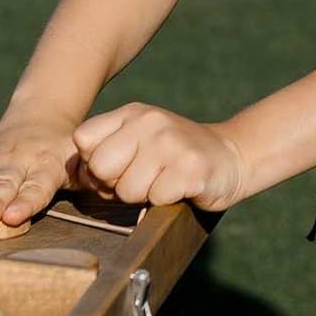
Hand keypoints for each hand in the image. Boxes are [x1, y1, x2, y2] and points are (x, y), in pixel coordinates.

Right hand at [0, 113, 84, 228]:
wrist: (38, 114)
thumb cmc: (62, 148)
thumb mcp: (79, 159)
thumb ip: (89, 176)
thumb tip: (105, 188)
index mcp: (48, 164)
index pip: (36, 186)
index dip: (25, 202)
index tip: (13, 216)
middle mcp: (21, 160)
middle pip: (6, 184)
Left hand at [71, 102, 251, 213]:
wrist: (232, 155)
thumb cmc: (173, 157)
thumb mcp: (139, 140)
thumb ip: (108, 151)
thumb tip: (83, 178)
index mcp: (132, 114)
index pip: (83, 139)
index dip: (92, 165)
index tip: (115, 170)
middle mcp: (150, 122)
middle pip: (101, 168)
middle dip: (115, 185)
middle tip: (139, 181)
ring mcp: (171, 143)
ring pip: (127, 190)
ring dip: (143, 197)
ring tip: (162, 182)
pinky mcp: (190, 169)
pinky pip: (155, 199)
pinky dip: (165, 202)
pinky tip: (180, 189)